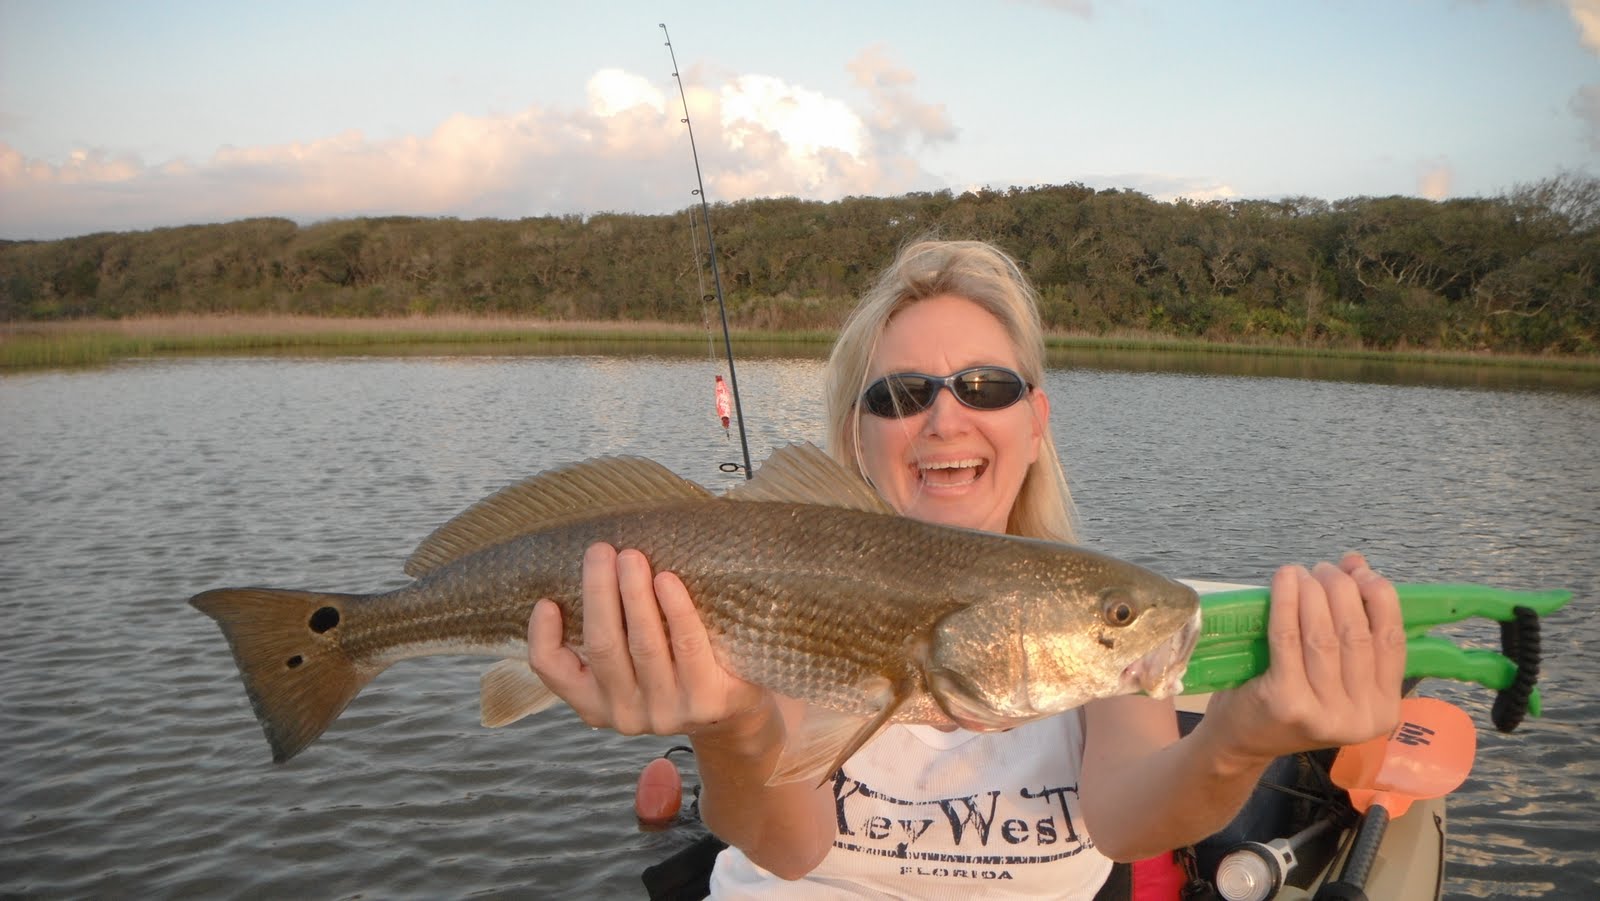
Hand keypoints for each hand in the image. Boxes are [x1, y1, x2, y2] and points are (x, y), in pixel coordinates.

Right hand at [527, 542, 767, 735]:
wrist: (734, 710)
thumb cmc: (673, 670)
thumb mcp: (629, 666)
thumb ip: (607, 634)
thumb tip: (589, 571)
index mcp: (594, 702)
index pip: (553, 671)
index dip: (542, 635)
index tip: (547, 599)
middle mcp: (624, 714)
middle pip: (602, 646)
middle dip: (599, 593)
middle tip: (600, 550)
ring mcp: (666, 711)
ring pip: (643, 645)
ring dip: (635, 595)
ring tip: (631, 557)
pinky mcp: (705, 701)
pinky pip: (688, 646)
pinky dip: (676, 610)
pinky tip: (668, 580)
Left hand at [1203, 552, 1406, 762]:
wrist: (1241, 739)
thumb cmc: (1290, 696)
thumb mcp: (1331, 667)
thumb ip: (1353, 621)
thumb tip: (1356, 563)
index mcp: (1384, 709)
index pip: (1392, 640)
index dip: (1380, 598)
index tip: (1361, 571)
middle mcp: (1361, 717)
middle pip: (1356, 634)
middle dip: (1340, 590)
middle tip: (1322, 569)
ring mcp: (1325, 714)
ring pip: (1323, 635)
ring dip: (1313, 593)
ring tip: (1301, 572)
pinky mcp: (1287, 703)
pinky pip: (1288, 639)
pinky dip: (1286, 603)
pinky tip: (1284, 580)